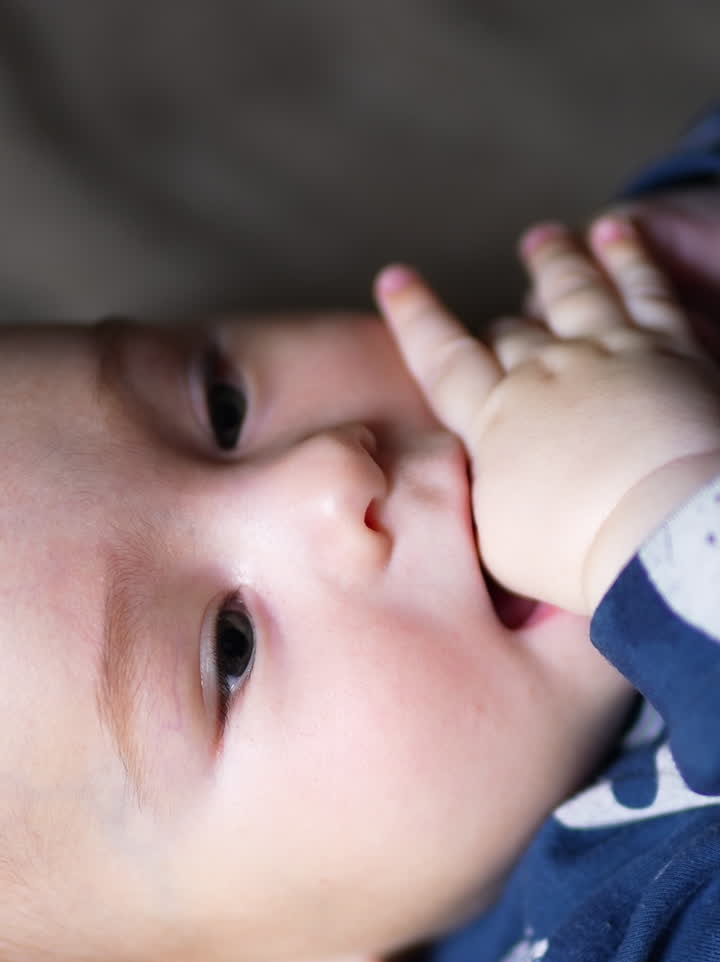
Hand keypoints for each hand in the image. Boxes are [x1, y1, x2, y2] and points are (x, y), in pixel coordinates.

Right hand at [374, 218, 719, 613]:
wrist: (656, 530)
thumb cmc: (574, 552)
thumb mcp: (498, 541)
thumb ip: (486, 499)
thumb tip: (483, 484)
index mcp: (494, 420)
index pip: (443, 360)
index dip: (416, 317)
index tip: (395, 279)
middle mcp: (544, 373)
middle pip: (512, 333)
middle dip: (499, 323)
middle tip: (496, 318)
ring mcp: (606, 352)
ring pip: (573, 289)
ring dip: (554, 262)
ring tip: (543, 238)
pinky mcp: (668, 348)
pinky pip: (644, 287)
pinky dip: (628, 256)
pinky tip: (617, 232)